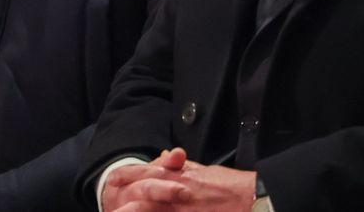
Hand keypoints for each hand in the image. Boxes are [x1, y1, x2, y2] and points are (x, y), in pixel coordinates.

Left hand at [107, 148, 259, 211]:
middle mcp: (178, 192)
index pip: (148, 174)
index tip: (113, 180)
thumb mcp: (202, 170)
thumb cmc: (229, 184)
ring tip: (122, 211)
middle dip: (127, 199)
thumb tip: (162, 157)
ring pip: (156, 209)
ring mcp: (184, 208)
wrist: (251, 198)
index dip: (128, 177)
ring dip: (138, 210)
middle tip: (112, 201)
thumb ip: (180, 166)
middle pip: (145, 194)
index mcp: (180, 176)